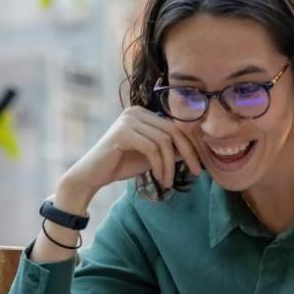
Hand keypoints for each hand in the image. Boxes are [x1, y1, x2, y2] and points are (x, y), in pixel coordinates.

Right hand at [62, 105, 203, 197]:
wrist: (93, 174)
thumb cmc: (121, 165)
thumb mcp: (152, 156)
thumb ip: (170, 150)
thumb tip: (195, 150)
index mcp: (144, 114)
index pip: (176, 126)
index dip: (192, 144)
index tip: (200, 164)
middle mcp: (136, 112)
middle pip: (173, 130)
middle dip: (188, 153)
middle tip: (197, 172)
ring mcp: (128, 120)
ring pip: (164, 141)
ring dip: (170, 165)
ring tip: (168, 181)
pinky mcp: (122, 132)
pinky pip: (151, 148)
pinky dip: (160, 165)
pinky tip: (160, 178)